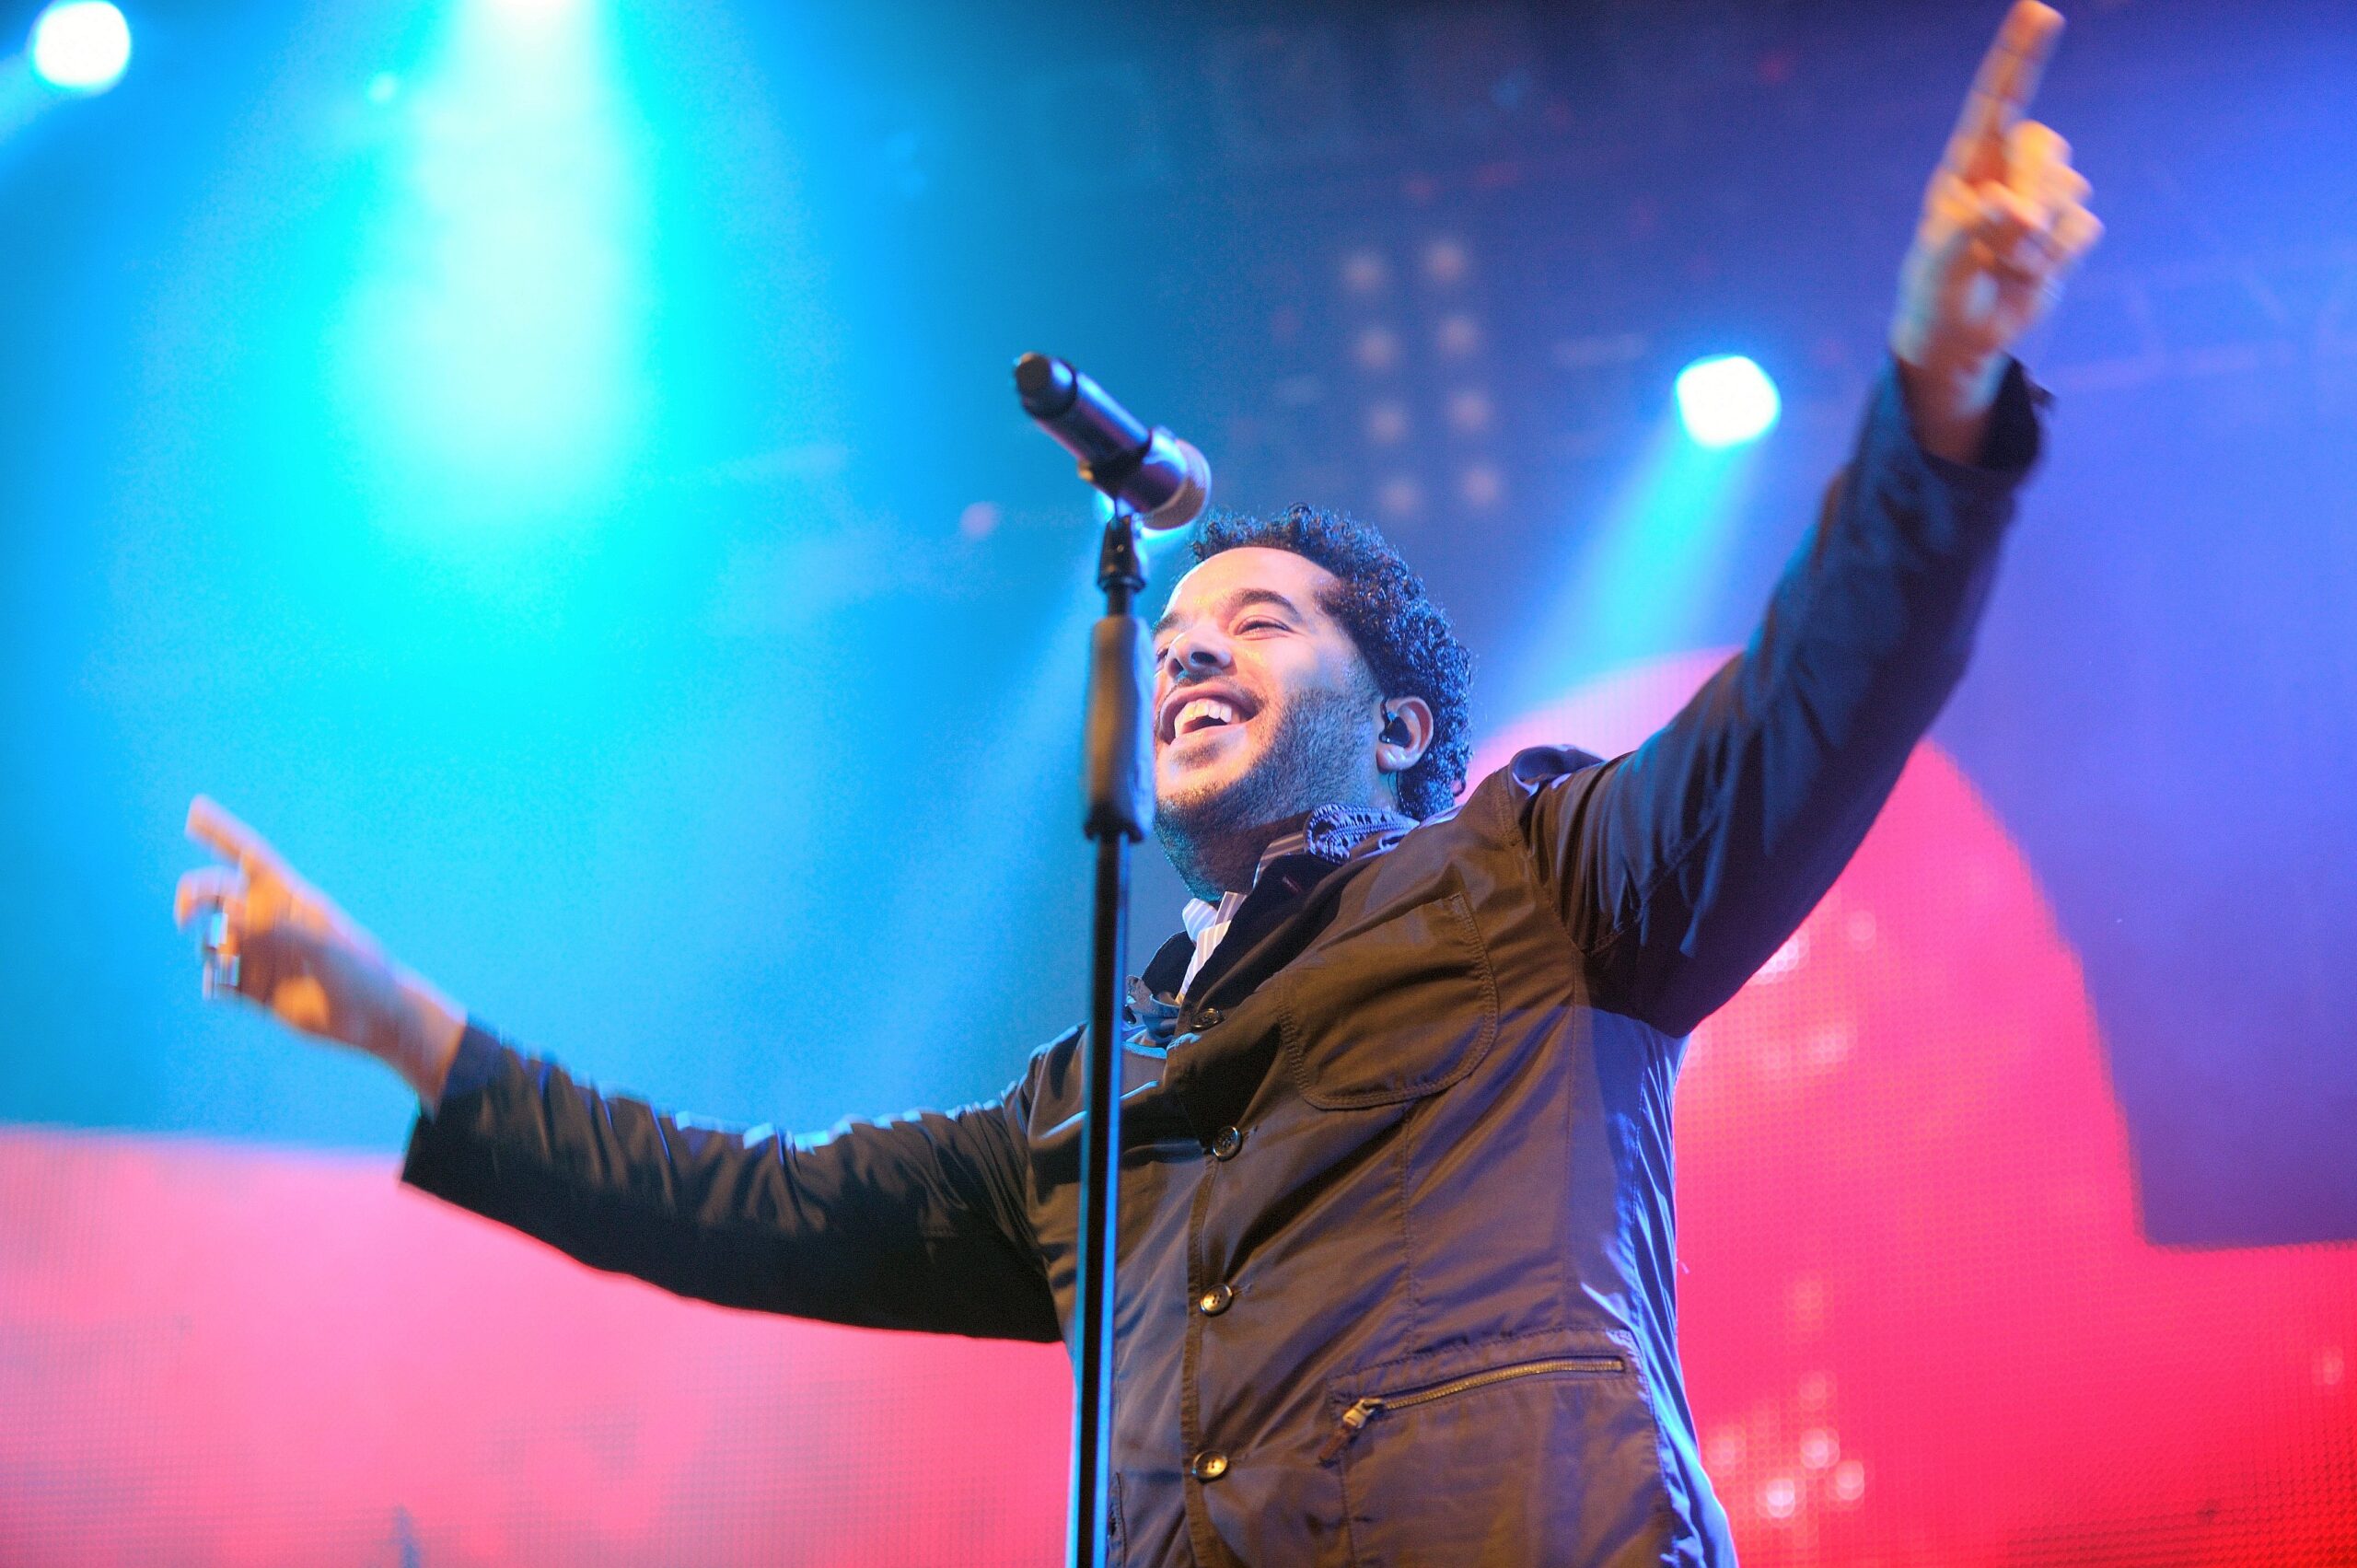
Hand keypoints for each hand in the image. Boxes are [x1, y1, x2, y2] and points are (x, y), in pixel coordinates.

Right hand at [173, 796, 464, 1107]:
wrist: (377, 1021)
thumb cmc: (362, 975)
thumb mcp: (325, 948)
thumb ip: (278, 931)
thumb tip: (228, 919)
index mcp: (291, 899)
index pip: (250, 857)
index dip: (221, 833)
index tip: (194, 810)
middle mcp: (271, 924)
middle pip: (217, 895)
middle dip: (194, 897)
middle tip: (185, 914)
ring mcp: (261, 956)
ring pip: (211, 942)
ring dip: (211, 947)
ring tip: (232, 963)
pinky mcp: (255, 991)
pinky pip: (217, 983)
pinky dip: (215, 984)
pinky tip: (226, 989)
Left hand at [1891, 1, 2102, 462]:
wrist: (1959, 340)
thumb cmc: (1935, 296)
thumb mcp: (1936, 268)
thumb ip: (1967, 233)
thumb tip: (2011, 208)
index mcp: (1966, 169)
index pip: (1996, 102)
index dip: (2018, 56)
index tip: (2038, 11)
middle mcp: (2005, 175)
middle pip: (2045, 146)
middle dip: (2034, 188)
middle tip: (2009, 235)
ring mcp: (2039, 203)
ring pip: (2069, 188)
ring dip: (2040, 238)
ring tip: (2006, 265)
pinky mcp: (2065, 232)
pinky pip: (2084, 227)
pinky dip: (2059, 257)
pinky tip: (2031, 273)